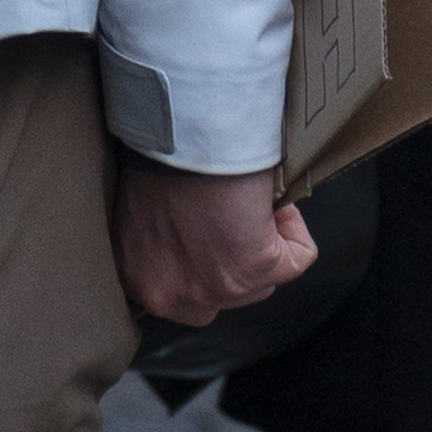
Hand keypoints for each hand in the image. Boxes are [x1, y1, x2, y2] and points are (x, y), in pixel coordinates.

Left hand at [114, 163, 315, 325]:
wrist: (180, 135)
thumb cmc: (157, 156)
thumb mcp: (144, 211)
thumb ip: (161, 242)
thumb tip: (192, 243)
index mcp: (134, 277)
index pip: (179, 295)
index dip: (201, 261)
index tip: (206, 231)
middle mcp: (166, 296)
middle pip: (221, 297)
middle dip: (234, 263)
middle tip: (233, 222)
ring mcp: (212, 289)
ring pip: (261, 282)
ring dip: (265, 245)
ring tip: (249, 205)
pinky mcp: (252, 271)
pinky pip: (297, 259)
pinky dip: (295, 230)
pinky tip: (272, 203)